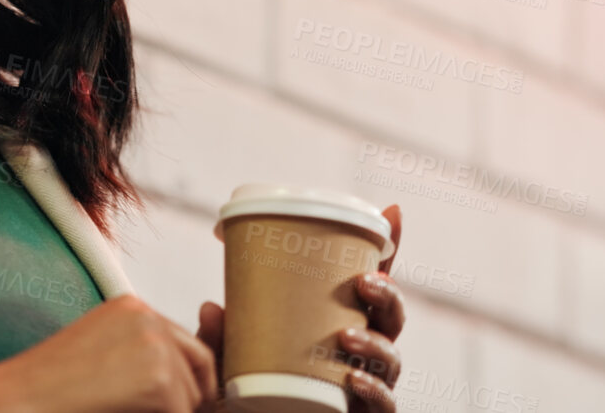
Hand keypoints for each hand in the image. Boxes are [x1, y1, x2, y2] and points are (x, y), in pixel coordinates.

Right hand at [0, 294, 218, 412]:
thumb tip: (191, 371)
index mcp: (130, 307)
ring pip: (194, 393)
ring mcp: (156, 345)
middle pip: (200, 361)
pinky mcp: (160, 378)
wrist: (16, 402)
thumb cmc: (47, 389)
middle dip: (192, 395)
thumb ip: (142, 356)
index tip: (176, 397)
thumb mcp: (101, 357)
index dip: (186, 376)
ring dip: (171, 412)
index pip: (182, 341)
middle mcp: (147, 317)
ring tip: (121, 410)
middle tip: (161, 409)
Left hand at [197, 204, 406, 412]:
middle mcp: (364, 351)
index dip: (388, 249)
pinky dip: (373, 390)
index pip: (372, 284)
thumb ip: (223, 338)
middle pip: (392, 317)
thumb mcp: (236, 358)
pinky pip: (384, 404)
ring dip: (374, 343)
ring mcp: (369, 384)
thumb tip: (212, 306)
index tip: (392, 211)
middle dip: (387, 294)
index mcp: (344, 322)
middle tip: (362, 281)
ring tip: (345, 335)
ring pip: (392, 359)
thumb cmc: (258, 392)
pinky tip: (353, 378)